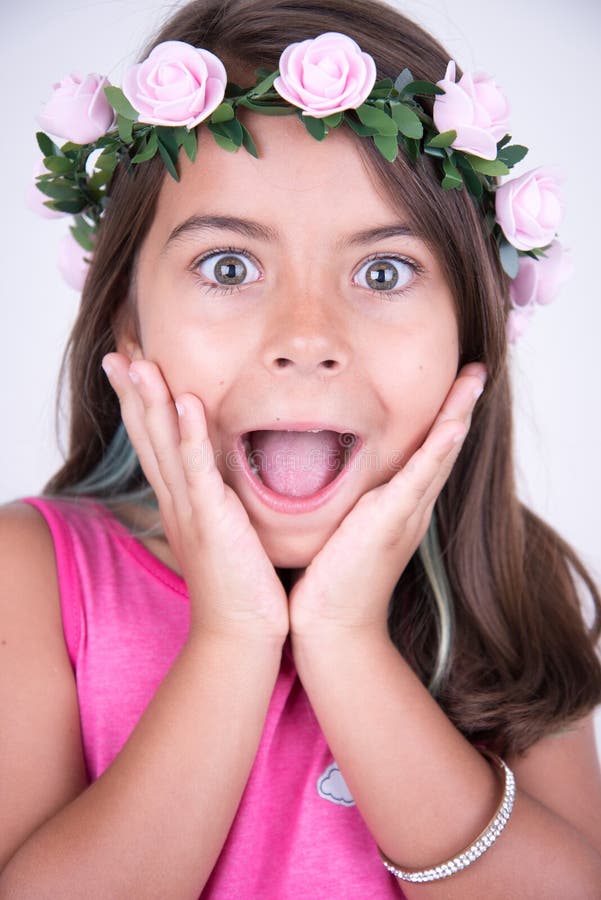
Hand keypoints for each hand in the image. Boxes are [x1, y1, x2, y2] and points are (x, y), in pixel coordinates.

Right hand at [101, 352, 288, 644]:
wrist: (241, 634)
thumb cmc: (239, 586)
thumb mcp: (223, 533)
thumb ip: (218, 503)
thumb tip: (222, 481)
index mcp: (180, 502)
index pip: (155, 443)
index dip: (140, 404)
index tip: (132, 366)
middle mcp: (177, 501)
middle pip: (148, 437)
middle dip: (132, 393)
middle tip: (118, 352)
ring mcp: (192, 510)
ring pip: (166, 446)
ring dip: (151, 402)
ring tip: (138, 362)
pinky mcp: (214, 521)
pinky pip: (200, 470)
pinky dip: (191, 435)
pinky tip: (186, 403)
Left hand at [288, 363, 486, 642]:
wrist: (332, 625)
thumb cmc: (332, 580)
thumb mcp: (344, 528)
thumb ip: (349, 503)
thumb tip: (333, 476)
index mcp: (400, 506)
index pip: (426, 454)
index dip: (442, 419)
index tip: (451, 386)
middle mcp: (411, 507)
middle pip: (443, 447)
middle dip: (460, 407)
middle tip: (475, 370)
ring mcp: (406, 514)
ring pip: (439, 455)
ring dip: (458, 415)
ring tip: (473, 380)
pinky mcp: (392, 522)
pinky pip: (420, 477)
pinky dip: (439, 449)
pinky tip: (453, 424)